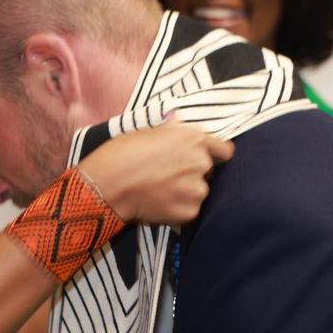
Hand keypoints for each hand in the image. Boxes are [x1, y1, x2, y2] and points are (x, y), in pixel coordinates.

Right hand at [77, 118, 233, 225]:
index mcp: (194, 140)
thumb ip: (172, 130)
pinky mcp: (189, 212)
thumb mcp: (147, 132)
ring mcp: (196, 189)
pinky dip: (178, 209)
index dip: (214, 155)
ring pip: (199, 192)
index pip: (224, 150)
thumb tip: (179, 120)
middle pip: (208, 171)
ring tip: (160, 192)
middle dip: (193, 173)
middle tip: (168, 176)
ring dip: (186, 192)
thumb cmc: (122, 154)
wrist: (108, 184)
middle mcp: (201, 163)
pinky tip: (158, 204)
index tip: (202, 159)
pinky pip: (189, 210)